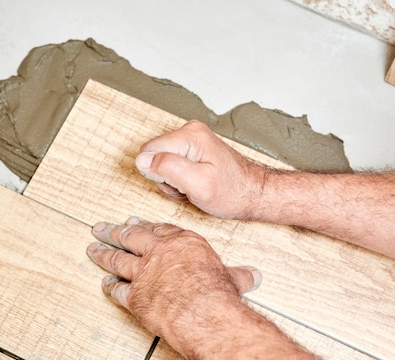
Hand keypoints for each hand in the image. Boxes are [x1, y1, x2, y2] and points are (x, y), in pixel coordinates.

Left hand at [86, 217, 261, 349]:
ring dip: (104, 254)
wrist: (203, 310)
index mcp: (182, 242)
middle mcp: (159, 253)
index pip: (159, 230)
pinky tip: (104, 284)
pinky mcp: (135, 295)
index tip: (134, 222)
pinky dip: (110, 287)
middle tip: (101, 228)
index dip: (145, 226)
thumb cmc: (218, 292)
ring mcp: (144, 273)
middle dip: (114, 232)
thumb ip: (238, 275)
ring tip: (93, 249)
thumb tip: (254, 276)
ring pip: (118, 259)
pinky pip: (118, 290)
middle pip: (131, 238)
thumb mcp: (232, 278)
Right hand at [135, 120, 267, 219]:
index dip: (159, 175)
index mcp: (190, 136)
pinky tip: (193, 185)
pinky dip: (179, 180)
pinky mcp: (192, 149)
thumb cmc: (231, 192)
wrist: (252, 193)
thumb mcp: (198, 185)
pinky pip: (171, 165)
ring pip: (160, 164)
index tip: (180, 184)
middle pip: (154, 157)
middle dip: (166, 179)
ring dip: (173, 182)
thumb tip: (142, 159)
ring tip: (192, 188)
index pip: (149, 152)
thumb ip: (168, 169)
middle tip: (188, 188)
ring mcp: (191, 139)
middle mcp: (189, 131)